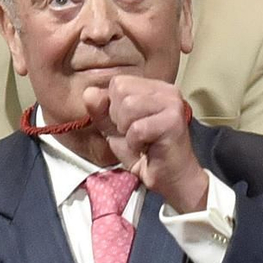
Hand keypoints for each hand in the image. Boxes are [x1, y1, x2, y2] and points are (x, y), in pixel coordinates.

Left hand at [83, 75, 206, 213]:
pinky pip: (137, 128)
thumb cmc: (146, 154)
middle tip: (136, 135)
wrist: (171, 180)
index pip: (118, 82)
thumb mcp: (115, 130)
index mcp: (154, 87)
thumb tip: (89, 92)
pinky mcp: (173, 121)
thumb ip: (101, 111)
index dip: (113, 107)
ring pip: (128, 106)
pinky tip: (148, 148)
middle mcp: (166, 90)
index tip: (130, 126)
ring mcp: (172, 103)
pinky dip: (135, 143)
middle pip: (121, 90)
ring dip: (128, 131)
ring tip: (142, 141)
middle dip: (119, 118)